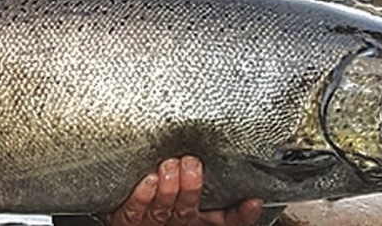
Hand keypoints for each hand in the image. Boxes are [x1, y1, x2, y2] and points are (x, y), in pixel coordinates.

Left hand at [103, 157, 261, 225]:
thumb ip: (224, 201)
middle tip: (191, 162)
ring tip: (170, 166)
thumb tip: (253, 196)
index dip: (242, 215)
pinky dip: (142, 196)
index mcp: (196, 221)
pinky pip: (133, 211)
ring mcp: (151, 223)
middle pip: (187, 212)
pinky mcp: (127, 220)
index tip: (251, 201)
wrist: (132, 220)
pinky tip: (149, 180)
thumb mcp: (202, 207)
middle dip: (191, 188)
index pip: (226, 222)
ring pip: (162, 211)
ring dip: (168, 189)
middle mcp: (177, 223)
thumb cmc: (168, 207)